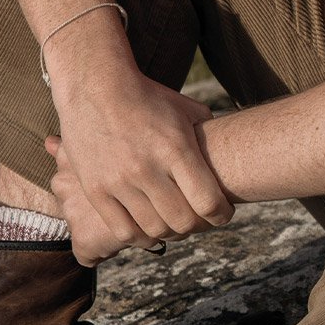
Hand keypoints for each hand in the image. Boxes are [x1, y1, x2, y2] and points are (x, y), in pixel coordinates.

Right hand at [45, 69, 235, 266]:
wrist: (95, 86)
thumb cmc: (149, 98)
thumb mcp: (187, 110)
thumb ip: (208, 137)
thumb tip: (229, 157)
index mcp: (176, 148)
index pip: (208, 202)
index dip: (222, 215)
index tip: (224, 213)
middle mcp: (147, 168)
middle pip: (183, 222)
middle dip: (199, 226)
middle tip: (200, 220)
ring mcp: (119, 181)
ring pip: (155, 230)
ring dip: (172, 233)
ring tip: (176, 224)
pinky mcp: (96, 190)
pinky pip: (123, 231)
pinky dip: (142, 238)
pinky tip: (151, 230)